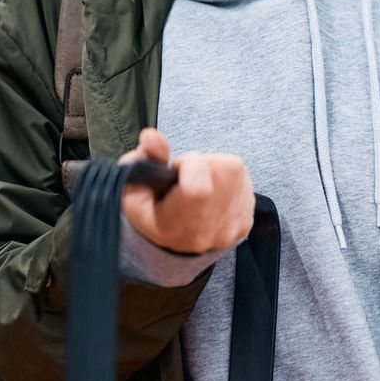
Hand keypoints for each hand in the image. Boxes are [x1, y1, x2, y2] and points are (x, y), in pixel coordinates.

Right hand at [118, 128, 254, 255]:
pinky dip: (229, 179)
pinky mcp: (245, 222)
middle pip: (223, 170)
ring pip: (236, 170)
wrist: (172, 245)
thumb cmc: (150, 212)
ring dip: (217, 168)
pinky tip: (212, 192)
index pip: (199, 187)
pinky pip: (245, 181)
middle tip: (187, 177)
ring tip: (199, 182)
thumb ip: (143, 159)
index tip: (177, 169)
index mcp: (175, 227)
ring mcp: (231, 229)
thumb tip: (151, 135)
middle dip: (204, 162)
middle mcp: (207, 232)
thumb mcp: (134, 188)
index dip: (190, 164)